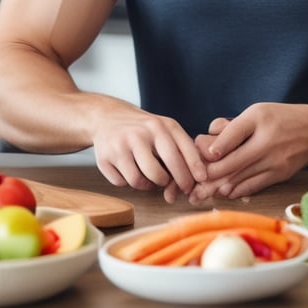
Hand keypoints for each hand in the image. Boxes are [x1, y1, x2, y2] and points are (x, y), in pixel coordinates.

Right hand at [91, 104, 206, 196]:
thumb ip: (179, 149)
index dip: (194, 167)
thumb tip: (196, 178)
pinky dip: (129, 182)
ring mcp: (121, 145)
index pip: (183, 149)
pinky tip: (131, 171)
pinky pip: (123, 182)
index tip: (202, 180)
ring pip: (140, 181)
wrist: (107, 117)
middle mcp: (141, 133)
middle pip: (162, 171)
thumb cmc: (143, 129)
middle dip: (175, 183)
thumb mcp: (163, 128)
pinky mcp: (105, 157)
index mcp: (160, 125)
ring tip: (151, 178)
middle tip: (178, 190)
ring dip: (149, 185)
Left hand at [187, 103, 307, 202]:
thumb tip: (210, 135)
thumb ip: (233, 125)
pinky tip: (222, 192)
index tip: (202, 154)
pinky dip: (235, 190)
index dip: (213, 147)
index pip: (232, 134)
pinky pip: (252, 186)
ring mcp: (273, 161)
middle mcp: (266, 141)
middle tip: (191, 182)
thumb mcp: (257, 111)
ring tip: (199, 192)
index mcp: (259, 119)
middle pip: (231, 163)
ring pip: (239, 178)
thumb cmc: (282, 118)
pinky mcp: (279, 175)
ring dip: (217, 186)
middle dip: (208, 174)